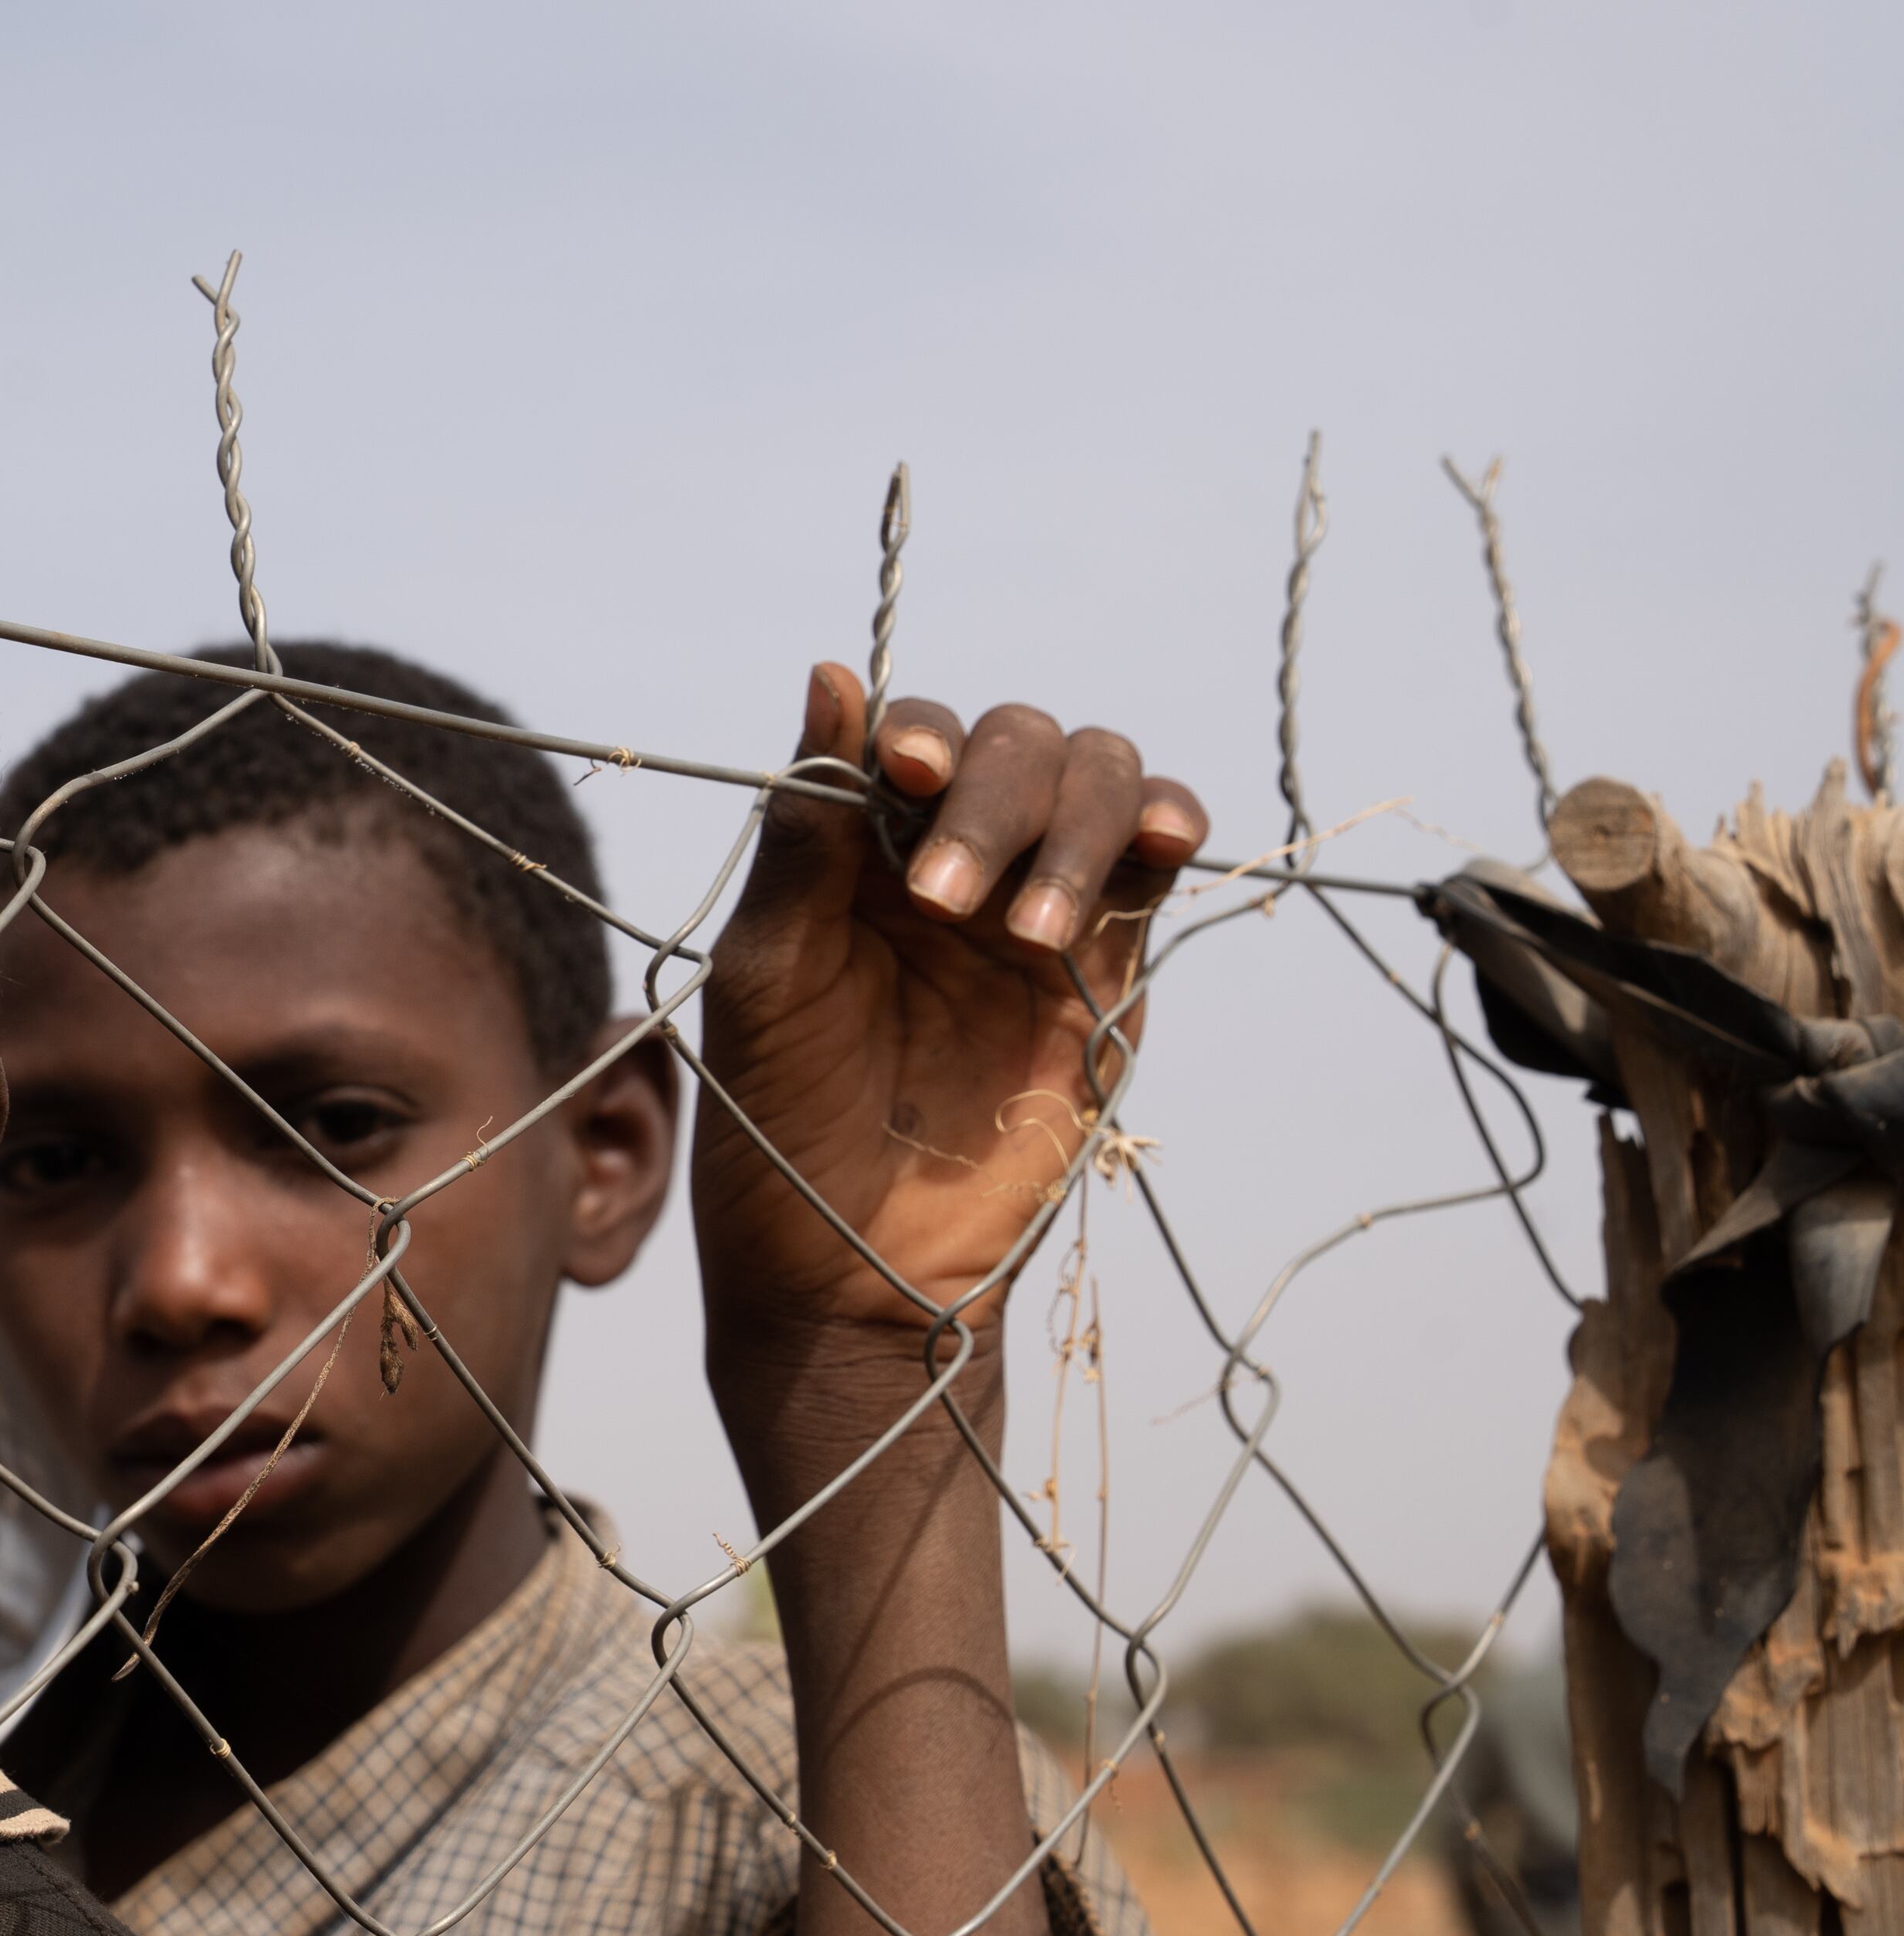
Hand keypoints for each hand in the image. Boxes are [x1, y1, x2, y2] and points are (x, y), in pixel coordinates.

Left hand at [695, 664, 1204, 1361]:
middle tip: (942, 898)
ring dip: (1073, 825)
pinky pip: (1153, 857)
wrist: (855, 1263)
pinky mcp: (1108, 963)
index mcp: (855, 848)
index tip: (906, 771)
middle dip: (994, 794)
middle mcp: (949, 856)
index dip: (920, 732)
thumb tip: (831, 672)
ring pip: (1094, 782)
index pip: (910, 734)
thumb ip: (808, 830)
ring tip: (1027, 932)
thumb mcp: (769, 969)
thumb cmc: (781, 1119)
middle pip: (1015, 744)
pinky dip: (1165, 823)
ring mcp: (1033, 904)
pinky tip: (1158, 843)